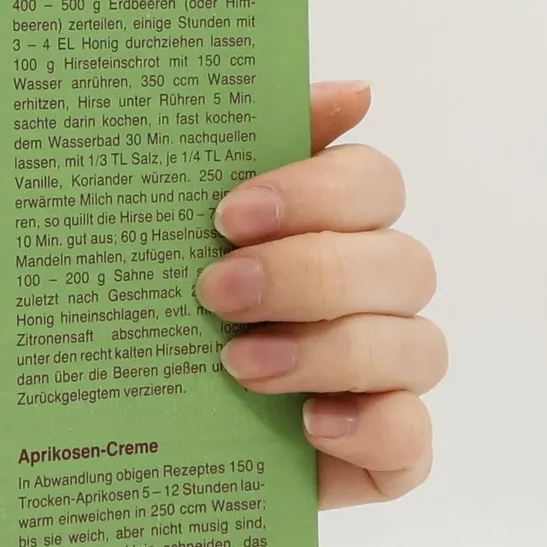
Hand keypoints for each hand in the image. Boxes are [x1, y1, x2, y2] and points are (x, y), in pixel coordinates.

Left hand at [195, 81, 443, 506]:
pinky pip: (414, 439)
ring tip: (239, 366)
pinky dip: (373, 428)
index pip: (372, 183)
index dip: (315, 192)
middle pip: (401, 262)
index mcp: (334, 229)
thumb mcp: (172, 235)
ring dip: (331, 350)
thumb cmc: (159, 321)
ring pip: (417, 346)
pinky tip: (312, 425)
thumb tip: (354, 91)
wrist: (129, 442)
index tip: (229, 216)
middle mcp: (374, 297)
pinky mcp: (383, 455)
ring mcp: (387, 379)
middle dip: (310, 274)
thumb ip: (241, 152)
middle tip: (217, 293)